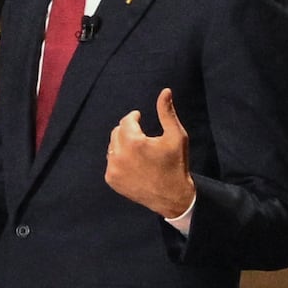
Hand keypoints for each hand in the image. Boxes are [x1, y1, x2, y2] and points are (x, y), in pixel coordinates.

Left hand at [104, 88, 194, 220]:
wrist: (173, 197)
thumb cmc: (177, 163)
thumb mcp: (176, 136)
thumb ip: (167, 112)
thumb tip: (165, 91)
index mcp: (133, 142)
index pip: (127, 121)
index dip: (134, 118)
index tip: (139, 118)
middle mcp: (118, 155)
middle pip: (117, 132)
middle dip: (128, 131)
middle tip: (141, 136)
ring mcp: (113, 169)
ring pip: (112, 147)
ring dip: (123, 145)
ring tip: (139, 151)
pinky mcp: (111, 180)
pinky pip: (111, 162)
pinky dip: (120, 160)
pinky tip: (134, 164)